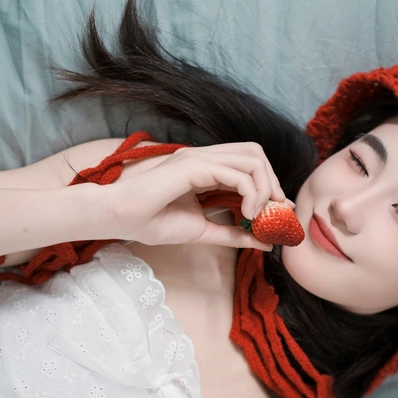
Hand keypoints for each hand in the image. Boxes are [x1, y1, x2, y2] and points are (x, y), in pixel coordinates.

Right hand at [101, 142, 287, 248]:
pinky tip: (248, 215)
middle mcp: (204, 157)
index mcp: (204, 168)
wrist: (119, 217)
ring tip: (261, 216)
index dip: (270, 184)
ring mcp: (198, 158)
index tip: (279, 212)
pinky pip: (237, 173)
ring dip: (266, 187)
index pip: (248, 163)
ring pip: (252, 159)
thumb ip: (232, 235)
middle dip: (273, 181)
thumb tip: (264, 243)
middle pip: (255, 153)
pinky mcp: (194, 165)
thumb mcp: (202, 231)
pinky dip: (252, 194)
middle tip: (276, 211)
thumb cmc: (151, 222)